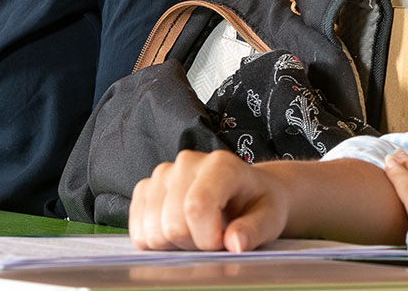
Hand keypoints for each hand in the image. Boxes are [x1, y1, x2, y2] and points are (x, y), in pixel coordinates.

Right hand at [131, 150, 291, 252]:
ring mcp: (163, 174)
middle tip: (213, 236)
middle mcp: (188, 163)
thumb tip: (235, 243)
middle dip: (193, 243)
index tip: (223, 242)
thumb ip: (254, 230)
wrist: (247, 194)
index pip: (197, 206)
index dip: (207, 237)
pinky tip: (179, 230)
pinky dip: (156, 241)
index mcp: (221, 165)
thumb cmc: (257, 204)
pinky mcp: (145, 189)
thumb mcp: (269, 218)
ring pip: (151, 231)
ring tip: (197, 231)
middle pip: (172, 224)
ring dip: (174, 244)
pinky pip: (137, 231)